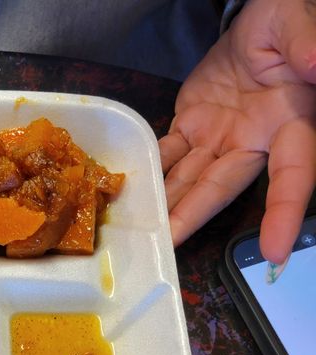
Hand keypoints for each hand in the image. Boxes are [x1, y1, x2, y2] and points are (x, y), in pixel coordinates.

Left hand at [159, 0, 315, 264]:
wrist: (254, 25)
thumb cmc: (285, 25)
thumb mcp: (297, 27)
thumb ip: (307, 45)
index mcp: (289, 123)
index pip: (292, 175)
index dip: (283, 211)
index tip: (275, 251)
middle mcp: (253, 141)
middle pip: (222, 187)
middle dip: (195, 216)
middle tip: (171, 246)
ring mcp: (219, 138)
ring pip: (190, 179)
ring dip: (168, 205)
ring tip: (145, 232)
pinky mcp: (192, 128)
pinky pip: (169, 153)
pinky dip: (153, 171)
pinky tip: (134, 190)